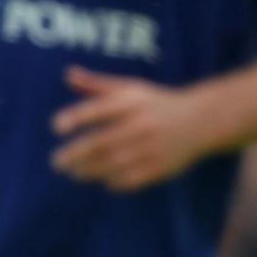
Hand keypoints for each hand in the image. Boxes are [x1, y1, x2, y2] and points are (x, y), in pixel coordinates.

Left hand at [51, 68, 211, 190]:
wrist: (200, 121)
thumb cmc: (156, 103)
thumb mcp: (130, 89)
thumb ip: (97, 85)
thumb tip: (67, 75)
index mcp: (132, 102)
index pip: (98, 109)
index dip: (75, 118)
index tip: (57, 127)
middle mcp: (141, 124)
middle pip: (101, 142)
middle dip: (75, 153)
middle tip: (56, 161)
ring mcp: (151, 148)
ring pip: (112, 164)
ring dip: (88, 171)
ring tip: (73, 172)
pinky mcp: (160, 167)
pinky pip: (130, 179)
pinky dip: (113, 181)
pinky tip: (103, 179)